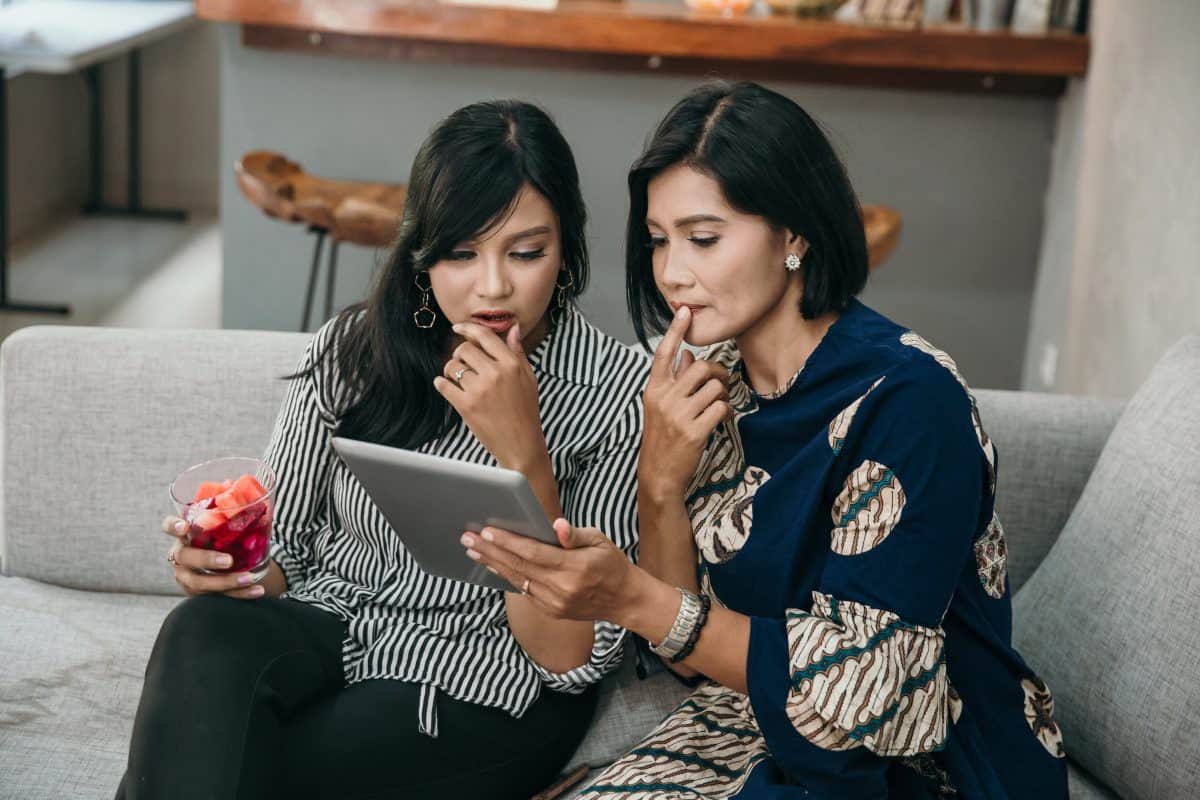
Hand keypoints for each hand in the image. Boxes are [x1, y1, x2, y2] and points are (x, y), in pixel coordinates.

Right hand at [162, 515, 266, 598]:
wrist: (223, 565)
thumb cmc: (220, 537)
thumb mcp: (222, 522)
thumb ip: (225, 506)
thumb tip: (232, 483)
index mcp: (184, 534)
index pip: (168, 526)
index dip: (172, 526)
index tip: (184, 527)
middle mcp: (180, 556)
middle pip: (185, 558)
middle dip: (206, 559)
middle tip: (228, 561)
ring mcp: (187, 576)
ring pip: (200, 583)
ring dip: (227, 582)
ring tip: (250, 578)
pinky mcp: (199, 594)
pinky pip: (217, 597)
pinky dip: (239, 594)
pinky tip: (258, 590)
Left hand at [434, 322, 549, 474]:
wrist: (521, 444)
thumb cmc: (526, 411)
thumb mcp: (529, 379)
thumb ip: (518, 352)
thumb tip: (513, 328)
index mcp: (511, 364)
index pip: (485, 336)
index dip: (468, 328)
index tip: (458, 327)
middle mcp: (495, 373)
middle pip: (464, 349)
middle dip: (460, 354)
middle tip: (462, 363)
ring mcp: (479, 389)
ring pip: (452, 366)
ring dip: (451, 370)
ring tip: (458, 379)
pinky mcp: (466, 406)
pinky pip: (444, 385)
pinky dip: (442, 384)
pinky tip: (447, 386)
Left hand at [461, 519, 639, 622]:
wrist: (624, 600)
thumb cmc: (611, 564)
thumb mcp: (600, 541)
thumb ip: (575, 534)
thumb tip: (556, 526)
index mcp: (574, 568)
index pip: (533, 552)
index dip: (509, 542)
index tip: (487, 531)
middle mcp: (561, 588)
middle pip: (519, 566)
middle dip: (490, 551)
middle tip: (467, 538)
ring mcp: (554, 603)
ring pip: (517, 580)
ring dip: (493, 564)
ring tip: (473, 550)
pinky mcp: (551, 611)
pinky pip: (523, 591)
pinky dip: (507, 577)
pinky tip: (493, 565)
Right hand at [639, 306, 729, 501]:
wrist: (658, 475)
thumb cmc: (661, 438)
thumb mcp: (660, 407)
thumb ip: (674, 380)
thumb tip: (686, 354)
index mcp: (654, 390)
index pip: (664, 354)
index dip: (675, 330)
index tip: (684, 311)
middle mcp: (665, 399)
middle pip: (701, 367)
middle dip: (717, 373)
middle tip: (721, 384)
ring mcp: (679, 415)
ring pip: (715, 388)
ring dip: (723, 396)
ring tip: (717, 407)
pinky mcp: (695, 430)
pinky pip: (722, 408)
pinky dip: (725, 413)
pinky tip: (718, 420)